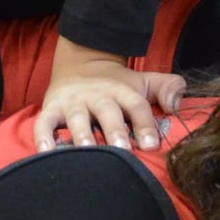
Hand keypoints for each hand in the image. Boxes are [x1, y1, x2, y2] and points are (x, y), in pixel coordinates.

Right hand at [34, 40, 183, 150]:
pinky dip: (43, 137)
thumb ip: (168, 88)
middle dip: (114, 130)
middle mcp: (97, 96)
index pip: (136, 105)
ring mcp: (73, 103)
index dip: (145, 124)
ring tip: (87, 153)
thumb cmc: (118, 86)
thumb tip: (176, 105)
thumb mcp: (145, 82)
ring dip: (81, 136)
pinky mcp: (50, 110)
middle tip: (121, 150)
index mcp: (122, 90)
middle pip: (107, 112)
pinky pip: (43, 124)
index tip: (152, 145)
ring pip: (76, 119)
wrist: (81, 66)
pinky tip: (47, 153)